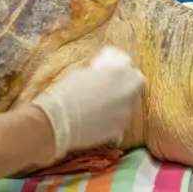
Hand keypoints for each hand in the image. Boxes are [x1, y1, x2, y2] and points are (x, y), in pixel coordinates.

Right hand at [31, 46, 145, 160]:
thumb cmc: (67, 91)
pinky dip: (114, 116)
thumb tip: (102, 75)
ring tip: (105, 103)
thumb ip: (101, 73)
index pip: (127, 63)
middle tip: (112, 85)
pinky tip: (100, 117)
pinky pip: (121, 118)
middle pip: (135, 83)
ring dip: (122, 100)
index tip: (110, 68)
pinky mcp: (121, 128)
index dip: (118, 66)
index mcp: (121, 70)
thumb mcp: (85, 72)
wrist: (57, 121)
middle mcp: (130, 90)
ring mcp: (128, 111)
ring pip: (131, 103)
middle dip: (125, 83)